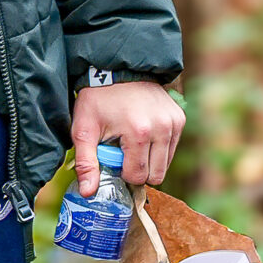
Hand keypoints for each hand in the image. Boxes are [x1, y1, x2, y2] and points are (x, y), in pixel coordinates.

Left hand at [70, 80, 182, 195]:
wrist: (117, 68)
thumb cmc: (97, 99)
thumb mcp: (83, 129)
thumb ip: (86, 162)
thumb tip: (88, 193)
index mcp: (139, 133)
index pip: (138, 176)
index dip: (122, 172)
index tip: (112, 156)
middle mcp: (162, 128)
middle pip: (156, 174)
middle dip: (137, 168)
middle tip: (122, 150)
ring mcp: (173, 123)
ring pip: (165, 164)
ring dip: (148, 159)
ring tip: (131, 140)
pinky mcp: (179, 119)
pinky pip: (171, 149)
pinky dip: (157, 148)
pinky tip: (142, 132)